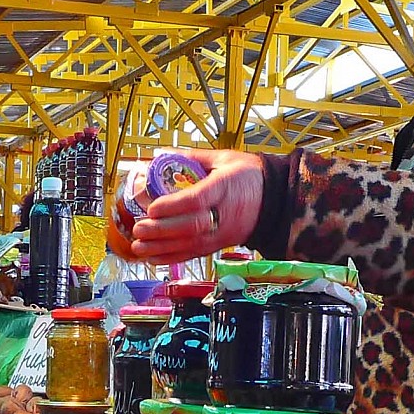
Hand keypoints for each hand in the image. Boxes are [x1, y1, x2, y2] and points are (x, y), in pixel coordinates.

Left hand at [126, 150, 268, 261]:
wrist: (274, 200)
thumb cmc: (248, 176)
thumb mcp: (225, 158)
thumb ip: (193, 158)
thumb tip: (162, 155)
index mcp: (225, 187)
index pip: (198, 200)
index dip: (173, 206)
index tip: (152, 207)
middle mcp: (224, 213)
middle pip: (190, 227)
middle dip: (161, 230)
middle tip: (139, 228)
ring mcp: (222, 232)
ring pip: (190, 245)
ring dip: (161, 248)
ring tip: (139, 246)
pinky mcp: (219, 245)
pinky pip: (194, 254)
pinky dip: (172, 258)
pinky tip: (153, 258)